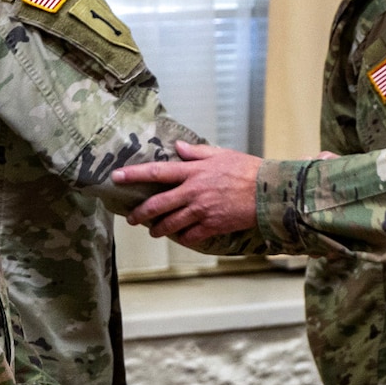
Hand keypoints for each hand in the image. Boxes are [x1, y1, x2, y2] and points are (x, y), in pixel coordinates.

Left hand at [113, 141, 260, 244]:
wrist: (268, 192)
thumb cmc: (247, 170)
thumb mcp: (221, 154)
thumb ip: (197, 152)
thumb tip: (179, 147)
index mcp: (193, 172)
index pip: (157, 172)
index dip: (134, 174)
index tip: (117, 177)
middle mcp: (193, 192)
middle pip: (158, 205)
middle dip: (140, 213)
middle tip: (131, 219)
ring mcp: (202, 211)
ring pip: (171, 224)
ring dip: (158, 229)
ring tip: (153, 231)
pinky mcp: (212, 225)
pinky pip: (190, 235)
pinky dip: (182, 237)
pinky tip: (180, 236)